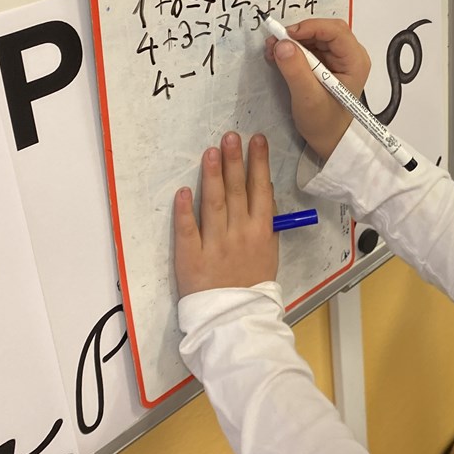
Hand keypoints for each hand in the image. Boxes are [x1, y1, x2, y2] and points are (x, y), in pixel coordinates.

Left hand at [173, 132, 277, 295]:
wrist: (235, 318)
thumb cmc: (253, 284)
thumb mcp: (269, 251)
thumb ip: (264, 224)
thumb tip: (262, 193)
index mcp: (261, 231)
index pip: (261, 190)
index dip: (258, 163)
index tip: (257, 141)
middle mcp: (240, 233)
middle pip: (238, 190)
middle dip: (235, 160)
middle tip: (231, 136)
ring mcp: (215, 244)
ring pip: (214, 204)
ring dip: (213, 176)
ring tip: (211, 152)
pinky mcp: (192, 257)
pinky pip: (188, 230)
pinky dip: (185, 211)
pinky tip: (183, 191)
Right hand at [265, 18, 370, 160]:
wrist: (328, 140)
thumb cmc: (324, 123)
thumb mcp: (308, 98)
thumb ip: (296, 71)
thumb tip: (282, 44)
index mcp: (355, 61)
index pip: (335, 31)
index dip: (309, 28)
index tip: (285, 36)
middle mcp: (350, 55)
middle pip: (324, 30)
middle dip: (298, 34)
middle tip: (274, 42)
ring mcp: (338, 59)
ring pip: (314, 37)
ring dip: (292, 41)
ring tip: (272, 50)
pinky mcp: (326, 64)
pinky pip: (309, 47)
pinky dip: (292, 49)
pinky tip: (277, 56)